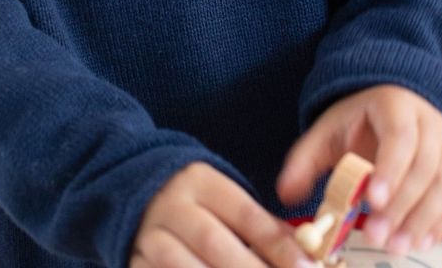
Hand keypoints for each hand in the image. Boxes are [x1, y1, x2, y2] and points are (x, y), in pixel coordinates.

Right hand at [130, 161, 319, 267]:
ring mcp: (148, 236)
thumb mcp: (226, 201)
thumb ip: (264, 227)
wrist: (137, 196)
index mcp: (201, 182)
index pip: (245, 213)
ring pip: (181, 266)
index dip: (277, 244)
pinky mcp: (133, 262)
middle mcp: (172, 206)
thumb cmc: (199, 206)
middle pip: (214, 241)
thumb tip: (307, 254)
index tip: (306, 267)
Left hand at [275, 85, 441, 257]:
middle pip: (424, 166)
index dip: (389, 170)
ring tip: (396, 246)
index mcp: (396, 105)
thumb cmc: (356, 122)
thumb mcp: (326, 132)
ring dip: (421, 219)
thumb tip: (285, 193)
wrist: (390, 107)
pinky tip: (420, 242)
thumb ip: (305, 160)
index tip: (372, 201)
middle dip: (400, 205)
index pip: (399, 137)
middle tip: (376, 236)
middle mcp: (428, 123)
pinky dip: (440, 222)